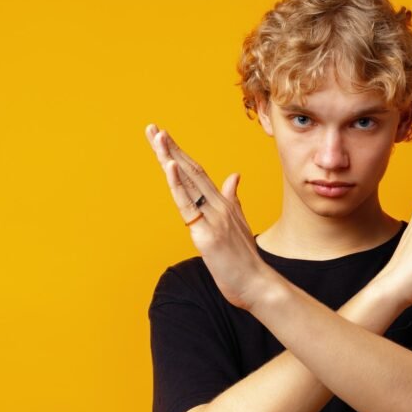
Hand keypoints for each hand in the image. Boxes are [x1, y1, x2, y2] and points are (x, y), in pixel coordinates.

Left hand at [145, 123, 276, 310]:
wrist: (258, 284)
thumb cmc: (245, 260)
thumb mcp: (239, 224)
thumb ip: (234, 198)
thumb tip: (234, 176)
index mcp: (223, 204)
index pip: (198, 172)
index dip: (180, 153)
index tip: (164, 137)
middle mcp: (219, 206)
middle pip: (191, 170)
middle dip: (170, 148)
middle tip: (153, 127)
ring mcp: (214, 218)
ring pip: (188, 182)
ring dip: (170, 157)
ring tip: (157, 136)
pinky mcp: (207, 234)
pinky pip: (188, 205)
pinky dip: (178, 184)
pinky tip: (169, 165)